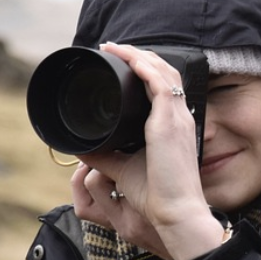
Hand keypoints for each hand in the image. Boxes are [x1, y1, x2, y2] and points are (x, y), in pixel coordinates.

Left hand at [71, 43, 225, 259]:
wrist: (175, 212)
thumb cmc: (158, 198)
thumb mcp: (123, 169)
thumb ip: (103, 155)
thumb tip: (81, 145)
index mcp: (174, 129)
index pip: (166, 89)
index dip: (146, 71)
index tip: (121, 63)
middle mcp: (179, 119)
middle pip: (166, 73)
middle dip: (140, 56)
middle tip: (114, 49)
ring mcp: (177, 118)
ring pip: (163, 71)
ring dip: (138, 54)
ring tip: (114, 47)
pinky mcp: (169, 121)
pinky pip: (157, 81)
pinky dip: (141, 64)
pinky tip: (124, 55)